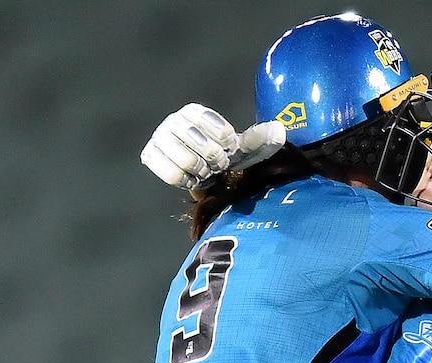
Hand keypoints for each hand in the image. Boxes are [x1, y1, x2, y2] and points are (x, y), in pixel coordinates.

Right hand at [140, 103, 284, 188]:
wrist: (196, 169)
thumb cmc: (220, 155)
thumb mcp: (241, 147)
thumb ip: (259, 138)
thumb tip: (281, 130)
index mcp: (195, 112)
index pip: (221, 133)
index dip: (228, 147)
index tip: (227, 149)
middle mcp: (174, 120)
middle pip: (206, 150)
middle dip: (217, 162)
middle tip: (217, 165)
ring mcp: (160, 138)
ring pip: (189, 162)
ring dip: (203, 173)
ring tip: (204, 171)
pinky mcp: (150, 156)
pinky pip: (173, 176)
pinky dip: (187, 181)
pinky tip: (191, 178)